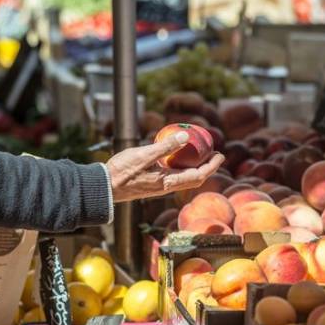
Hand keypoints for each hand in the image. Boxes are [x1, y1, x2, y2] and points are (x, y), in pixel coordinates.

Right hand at [106, 131, 223, 202]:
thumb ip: (164, 147)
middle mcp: (166, 187)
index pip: (197, 176)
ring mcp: (159, 186)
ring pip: (184, 178)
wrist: (104, 187)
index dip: (211, 166)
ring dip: (195, 166)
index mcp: (167, 182)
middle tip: (214, 153)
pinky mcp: (152, 184)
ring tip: (200, 153)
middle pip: (193, 178)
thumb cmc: (121, 172)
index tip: (220, 155)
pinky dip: (181, 166)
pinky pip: (173, 175)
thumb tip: (185, 136)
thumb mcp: (143, 155)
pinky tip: (176, 155)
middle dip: (207, 167)